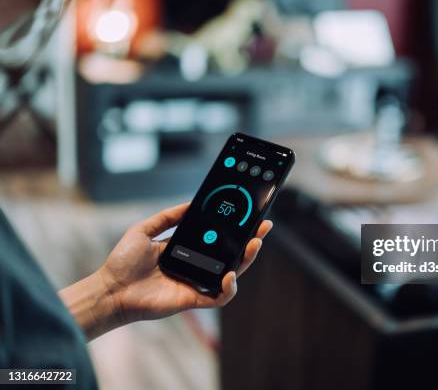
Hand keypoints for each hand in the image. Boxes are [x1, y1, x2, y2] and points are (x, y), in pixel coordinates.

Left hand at [60, 203, 271, 339]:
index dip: (234, 229)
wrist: (110, 289)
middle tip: (263, 227)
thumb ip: (168, 216)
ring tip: (254, 245)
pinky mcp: (192, 300)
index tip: (247, 215)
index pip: (217, 238)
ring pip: (231, 274)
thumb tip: (191, 203)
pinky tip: (229, 275)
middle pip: (230, 254)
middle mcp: (195, 266)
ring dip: (246, 261)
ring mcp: (196, 283)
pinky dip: (228, 289)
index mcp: (186, 250)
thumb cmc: (122, 261)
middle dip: (250, 241)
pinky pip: (218, 297)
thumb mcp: (144, 229)